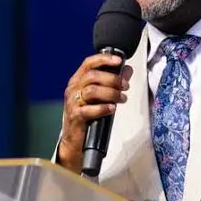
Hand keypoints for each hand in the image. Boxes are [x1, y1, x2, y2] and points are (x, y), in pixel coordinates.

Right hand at [58, 53, 132, 173]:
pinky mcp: (75, 117)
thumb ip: (113, 82)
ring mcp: (73, 103)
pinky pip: (89, 110)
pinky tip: (112, 109)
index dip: (104, 59)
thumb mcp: (100, 96)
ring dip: (111, 93)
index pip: (89, 63)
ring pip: (92, 90)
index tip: (119, 61)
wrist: (75, 141)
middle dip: (113, 79)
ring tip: (122, 98)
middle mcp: (73, 89)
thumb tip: (127, 69)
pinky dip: (103, 108)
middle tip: (125, 86)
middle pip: (92, 76)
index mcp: (77, 80)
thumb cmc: (88, 116)